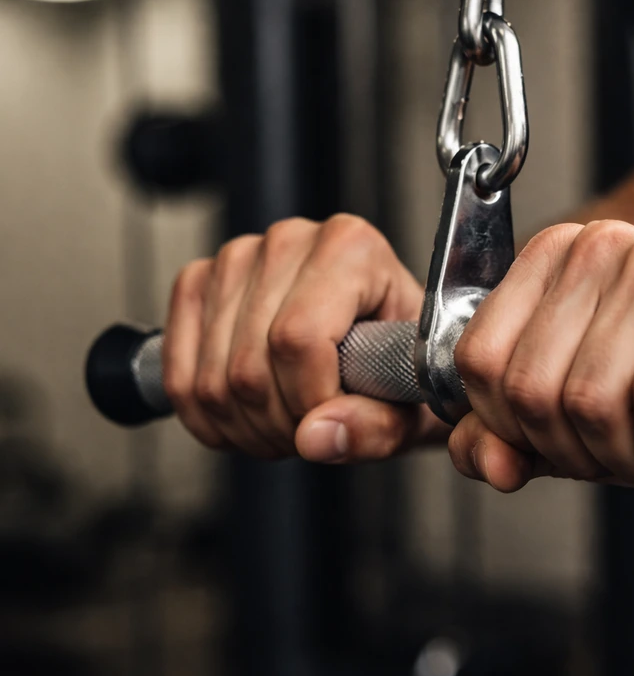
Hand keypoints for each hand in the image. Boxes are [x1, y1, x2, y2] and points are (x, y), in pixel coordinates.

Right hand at [163, 214, 446, 461]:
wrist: (382, 342)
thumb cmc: (401, 362)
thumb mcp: (414, 405)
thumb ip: (377, 425)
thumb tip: (318, 435)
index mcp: (352, 248)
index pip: (298, 340)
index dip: (311, 402)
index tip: (336, 419)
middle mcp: (290, 240)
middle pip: (250, 366)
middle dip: (280, 425)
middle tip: (314, 432)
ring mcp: (236, 259)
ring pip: (212, 380)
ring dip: (247, 428)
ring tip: (290, 425)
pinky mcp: (198, 284)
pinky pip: (178, 375)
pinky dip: (208, 419)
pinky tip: (250, 420)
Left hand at [449, 221, 633, 493]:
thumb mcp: (584, 428)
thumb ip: (515, 439)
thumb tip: (485, 460)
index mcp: (557, 259)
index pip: (480, 360)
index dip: (513, 426)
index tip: (563, 436)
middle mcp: (604, 244)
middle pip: (533, 388)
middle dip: (579, 450)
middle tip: (630, 445)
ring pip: (592, 398)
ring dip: (632, 454)